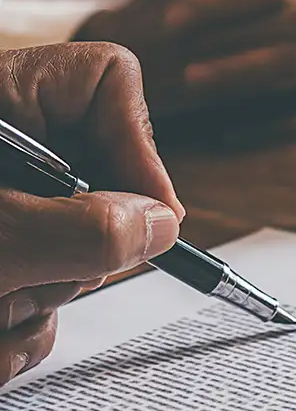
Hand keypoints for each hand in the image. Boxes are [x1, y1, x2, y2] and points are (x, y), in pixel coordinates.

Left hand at [0, 42, 184, 387]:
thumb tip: (164, 224)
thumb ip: (83, 230)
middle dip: (84, 246)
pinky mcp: (0, 251)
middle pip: (106, 177)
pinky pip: (46, 288)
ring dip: (43, 300)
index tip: (151, 213)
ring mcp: (6, 205)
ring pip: (78, 247)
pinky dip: (20, 328)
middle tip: (41, 274)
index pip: (107, 82)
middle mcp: (8, 149)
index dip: (140, 143)